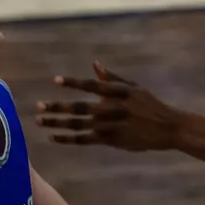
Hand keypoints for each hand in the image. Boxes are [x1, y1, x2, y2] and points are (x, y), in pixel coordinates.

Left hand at [36, 61, 178, 151]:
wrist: (166, 127)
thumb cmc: (149, 104)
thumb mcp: (133, 87)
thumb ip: (112, 78)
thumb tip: (94, 64)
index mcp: (117, 92)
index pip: (91, 85)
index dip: (73, 83)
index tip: (55, 81)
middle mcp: (112, 108)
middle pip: (79, 108)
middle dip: (57, 107)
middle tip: (38, 107)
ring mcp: (110, 125)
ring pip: (78, 125)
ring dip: (57, 124)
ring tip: (40, 122)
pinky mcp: (110, 140)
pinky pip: (84, 140)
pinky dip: (68, 139)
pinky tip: (54, 137)